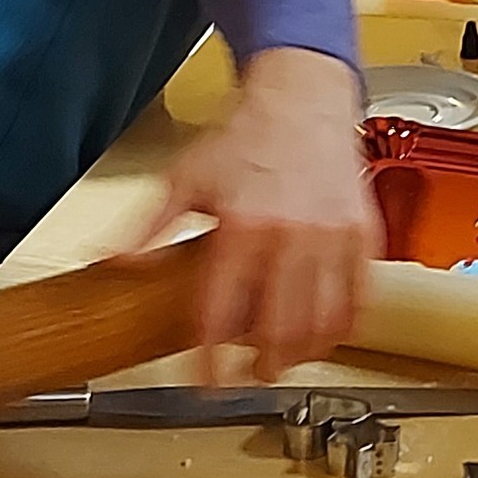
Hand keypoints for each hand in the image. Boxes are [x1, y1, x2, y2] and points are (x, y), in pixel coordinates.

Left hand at [143, 47, 377, 377]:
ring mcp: (332, 237)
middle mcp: (290, 236)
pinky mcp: (362, 233)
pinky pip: (359, 297)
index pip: (221, 312)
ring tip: (286, 362)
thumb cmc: (247, 133)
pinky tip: (327, 333)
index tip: (205, 382)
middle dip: (262, 366)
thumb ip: (149, 224)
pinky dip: (343, 325)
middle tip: (250, 378)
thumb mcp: (185, 177)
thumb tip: (115, 259)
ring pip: (323, 321)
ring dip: (303, 353)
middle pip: (278, 328)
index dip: (211, 359)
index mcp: (242, 226)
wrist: (302, 95)